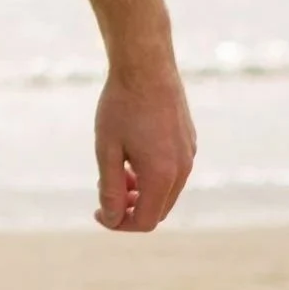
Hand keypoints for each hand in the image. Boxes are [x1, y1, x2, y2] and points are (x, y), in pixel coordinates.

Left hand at [94, 64, 194, 230]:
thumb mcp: (106, 150)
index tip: (98, 211)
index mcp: (162, 176)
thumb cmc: (121, 106)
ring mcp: (189, 155)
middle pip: (158, 210)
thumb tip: (112, 218)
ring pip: (167, 192)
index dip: (119, 224)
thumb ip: (111, 188)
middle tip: (106, 191)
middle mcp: (182, 170)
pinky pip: (174, 172)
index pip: (145, 221)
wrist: (145, 66)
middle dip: (131, 209)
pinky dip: (154, 176)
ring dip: (142, 192)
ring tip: (118, 172)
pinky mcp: (190, 142)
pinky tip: (133, 154)